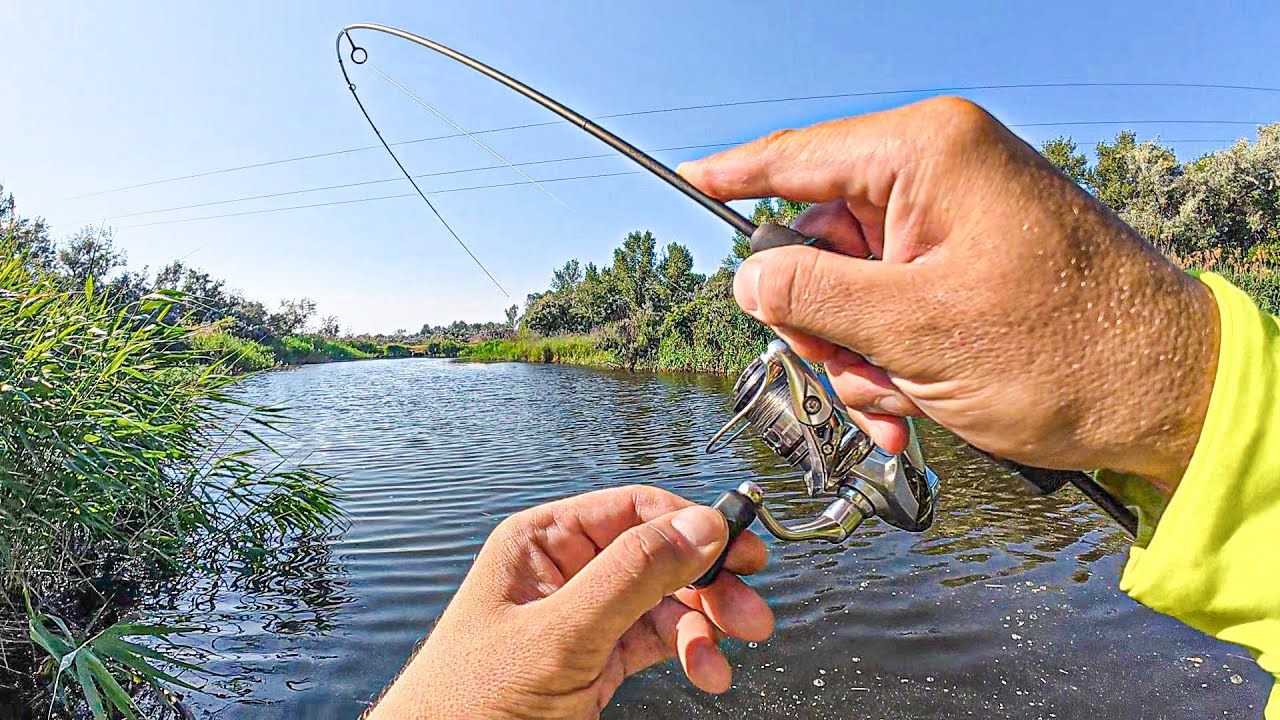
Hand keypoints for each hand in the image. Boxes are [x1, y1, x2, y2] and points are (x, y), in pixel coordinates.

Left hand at [366, 485, 772, 718]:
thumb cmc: (470, 701)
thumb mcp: (560, 634)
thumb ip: (632, 576)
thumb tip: (699, 527)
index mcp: (542, 541)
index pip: (633, 511)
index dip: (691, 524)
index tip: (740, 546)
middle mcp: (564, 571)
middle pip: (657, 557)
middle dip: (707, 582)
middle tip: (751, 608)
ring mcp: (581, 617)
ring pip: (663, 602)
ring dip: (704, 625)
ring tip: (732, 652)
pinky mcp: (593, 660)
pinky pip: (653, 640)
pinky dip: (686, 652)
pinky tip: (707, 671)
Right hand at [678, 97, 1218, 490]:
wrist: (1171, 397)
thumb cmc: (1069, 352)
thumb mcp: (915, 330)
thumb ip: (812, 297)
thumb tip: (746, 279)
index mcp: (927, 155)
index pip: (799, 157)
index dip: (734, 178)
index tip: (683, 183)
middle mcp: (940, 176)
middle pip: (820, 242)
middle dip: (820, 324)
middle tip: (843, 375)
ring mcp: (957, 224)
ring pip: (853, 291)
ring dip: (857, 359)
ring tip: (898, 406)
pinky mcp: (971, 267)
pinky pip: (895, 310)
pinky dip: (889, 363)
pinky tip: (913, 407)